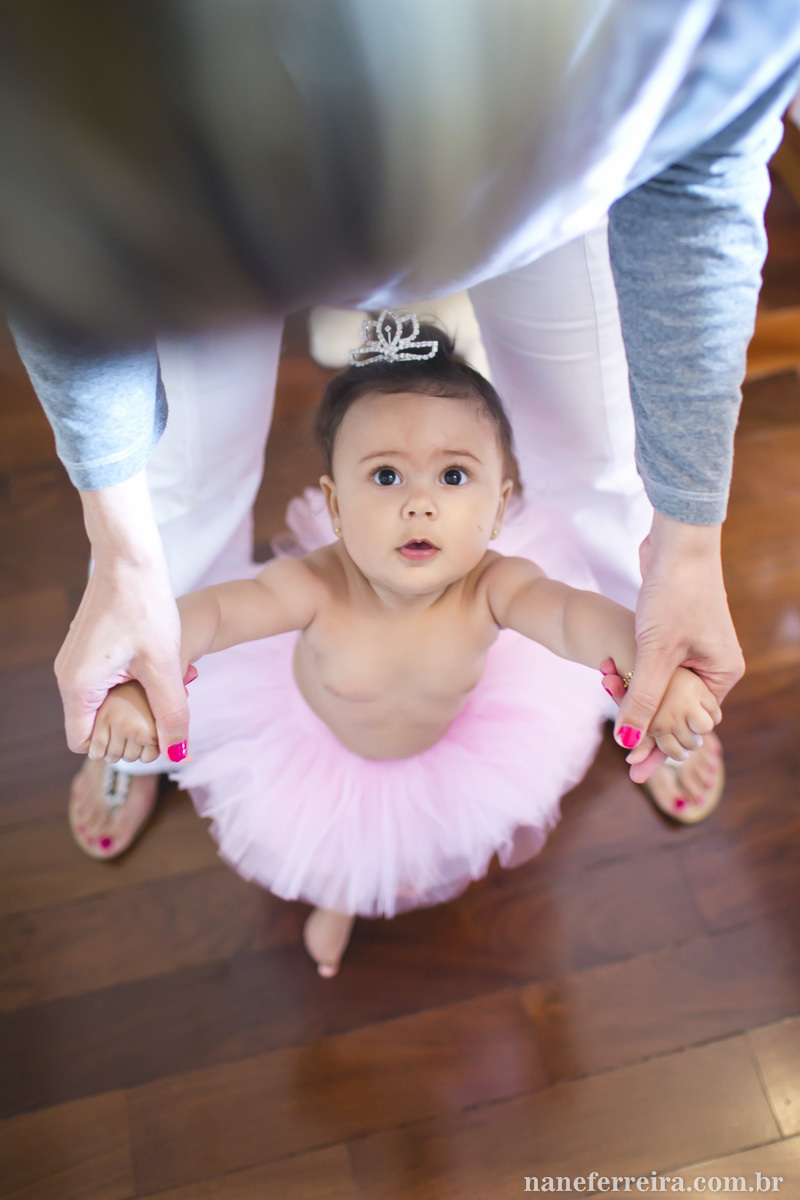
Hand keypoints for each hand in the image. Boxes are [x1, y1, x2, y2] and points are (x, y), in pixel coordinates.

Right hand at [55, 472, 189, 759]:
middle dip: (126, 724)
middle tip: (163, 708)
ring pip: (98, 702)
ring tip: (162, 685)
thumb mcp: (164, 666)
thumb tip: (178, 754)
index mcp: (78, 686)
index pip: (85, 744)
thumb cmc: (145, 607)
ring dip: (129, 702)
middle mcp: (66, 676)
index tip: (148, 734)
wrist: (130, 558)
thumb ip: (171, 714)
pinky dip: (124, 683)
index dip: (117, 746)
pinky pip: (99, 682)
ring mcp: (72, 660)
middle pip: (91, 724)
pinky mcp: (84, 648)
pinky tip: (153, 667)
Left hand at [613, 512, 743, 761]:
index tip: (635, 769)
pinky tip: (610, 677)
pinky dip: (632, 673)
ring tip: (606, 692)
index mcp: (722, 673)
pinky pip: (652, 666)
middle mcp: (712, 663)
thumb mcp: (656, 653)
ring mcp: (693, 648)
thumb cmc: (674, 593)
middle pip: (676, 710)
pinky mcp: (673, 632)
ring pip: (661, 688)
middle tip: (620, 752)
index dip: (661, 747)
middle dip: (645, 723)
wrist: (675, 540)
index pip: (691, 724)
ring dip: (633, 695)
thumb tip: (627, 741)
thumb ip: (643, 699)